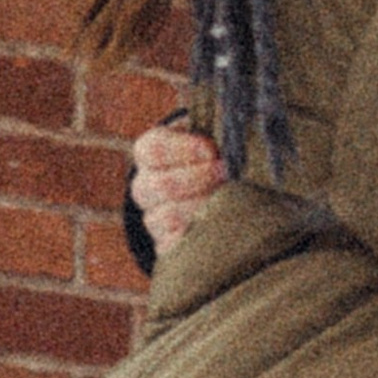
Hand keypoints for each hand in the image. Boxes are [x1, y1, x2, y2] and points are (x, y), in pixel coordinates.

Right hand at [131, 119, 223, 254]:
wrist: (217, 187)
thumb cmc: (217, 152)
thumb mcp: (213, 132)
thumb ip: (216, 130)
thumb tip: (232, 135)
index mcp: (150, 152)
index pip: (153, 150)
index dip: (183, 150)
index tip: (211, 150)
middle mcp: (144, 186)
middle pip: (162, 185)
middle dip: (201, 178)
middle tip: (227, 172)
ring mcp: (153, 219)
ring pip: (168, 217)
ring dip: (203, 206)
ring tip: (230, 198)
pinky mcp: (165, 245)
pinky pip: (172, 247)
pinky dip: (197, 237)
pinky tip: (218, 225)